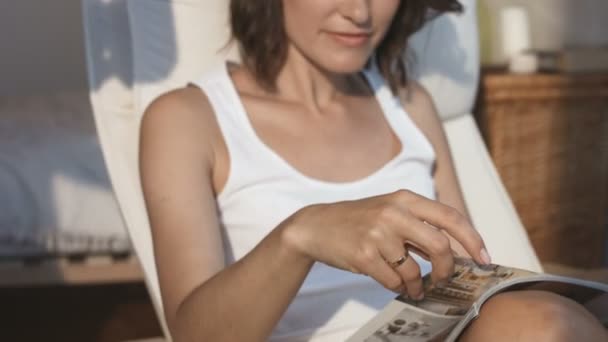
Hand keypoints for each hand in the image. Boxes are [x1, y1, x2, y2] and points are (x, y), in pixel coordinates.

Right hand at [281, 190, 489, 299]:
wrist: (317, 226)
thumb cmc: (359, 221)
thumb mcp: (390, 212)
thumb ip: (420, 227)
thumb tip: (456, 252)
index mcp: (405, 198)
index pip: (450, 217)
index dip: (472, 240)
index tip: (484, 259)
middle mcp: (394, 212)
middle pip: (440, 246)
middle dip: (447, 270)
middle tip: (443, 279)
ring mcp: (377, 233)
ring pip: (415, 270)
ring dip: (417, 284)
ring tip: (411, 285)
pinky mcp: (363, 254)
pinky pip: (394, 281)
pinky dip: (398, 286)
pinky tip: (393, 282)